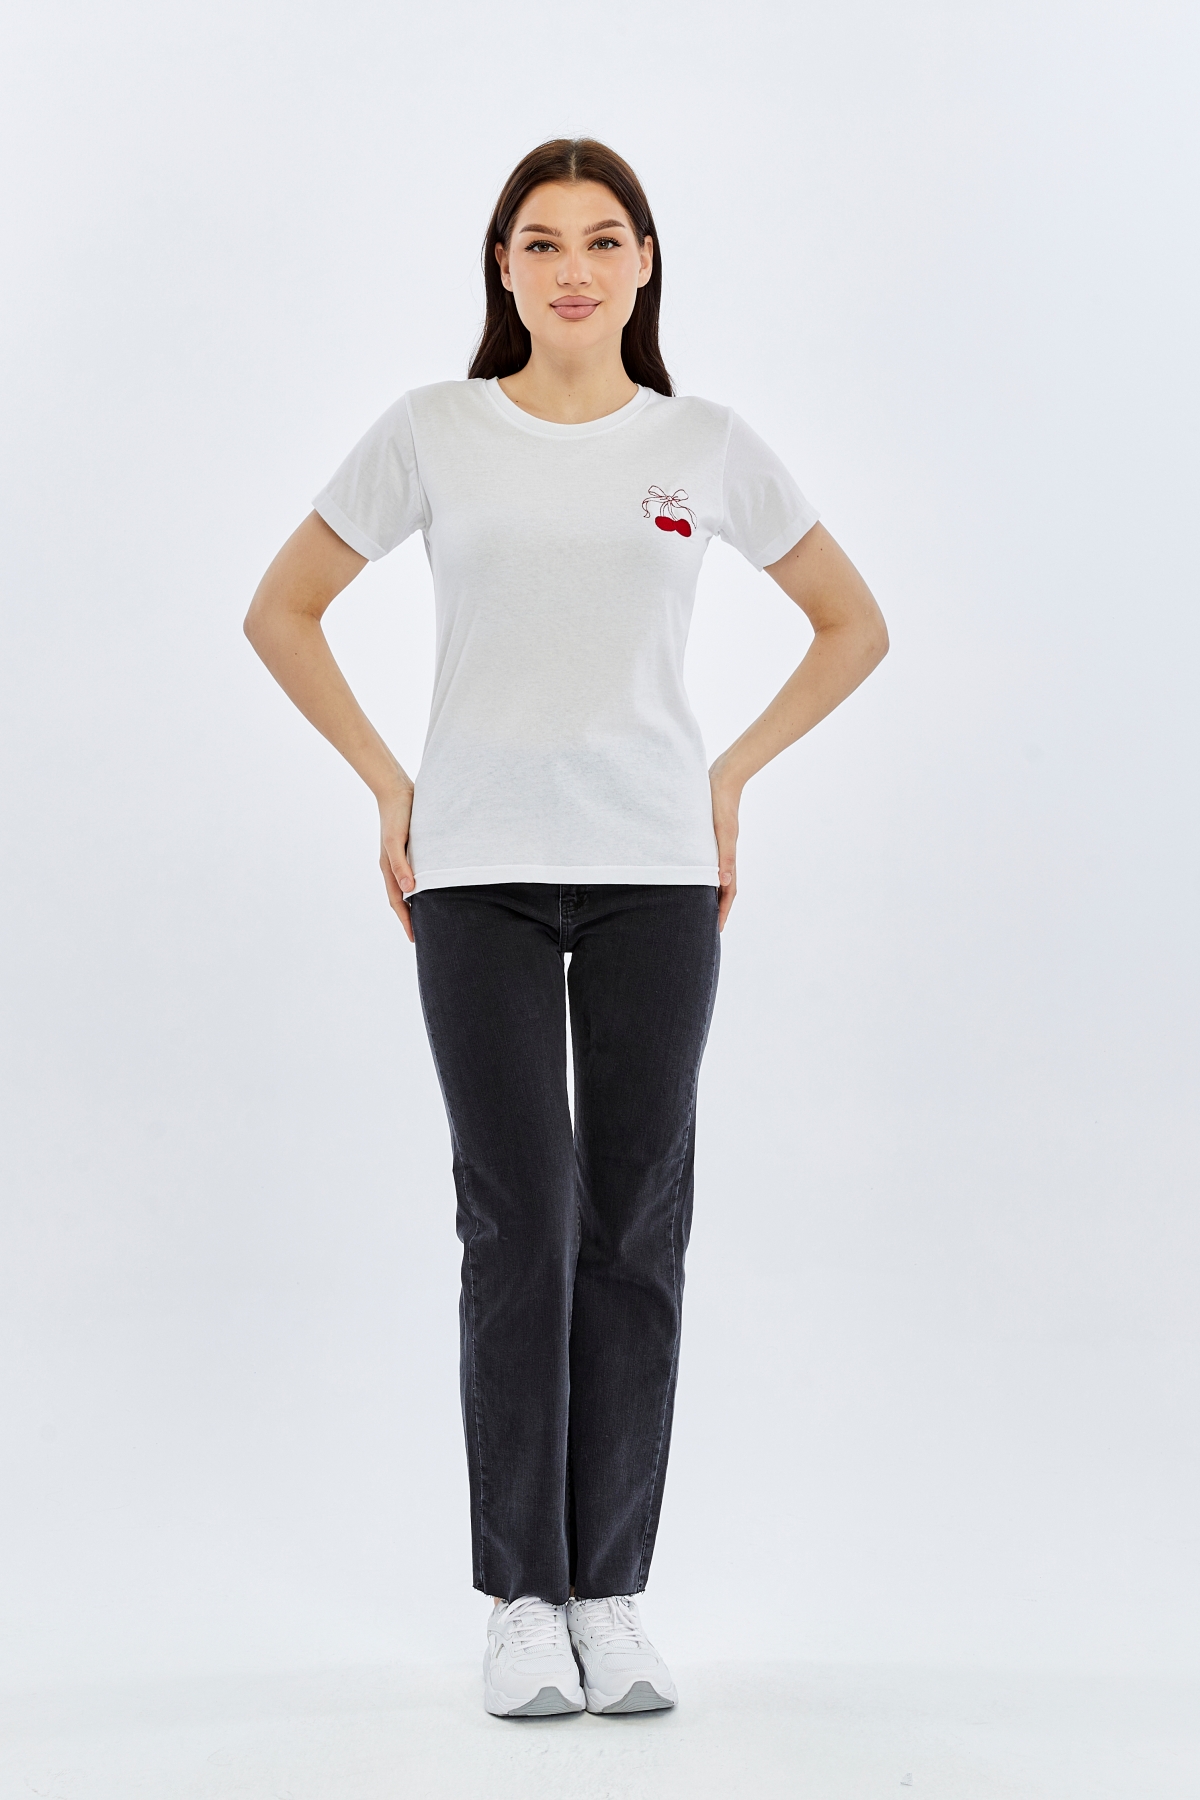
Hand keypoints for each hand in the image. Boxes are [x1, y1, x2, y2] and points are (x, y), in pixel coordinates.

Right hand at [378, 781, 416, 942]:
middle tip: (425, 935)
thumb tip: (409, 890)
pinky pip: (417, 873)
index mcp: (389, 868)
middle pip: (402, 899)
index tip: (414, 938)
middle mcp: (395, 866)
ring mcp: (403, 858)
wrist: (397, 790)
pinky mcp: (413, 849)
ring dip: (417, 902)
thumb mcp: (396, 841)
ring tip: (430, 917)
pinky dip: (423, 885)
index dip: (406, 920)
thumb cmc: (396, 815)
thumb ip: (401, 864)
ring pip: (410, 887)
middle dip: (410, 917)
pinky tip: (434, 887)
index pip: (397, 902)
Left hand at [709, 762, 740, 932]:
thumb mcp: (723, 831)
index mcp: (727, 856)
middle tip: (705, 927)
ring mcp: (715, 846)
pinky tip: (689, 876)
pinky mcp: (706, 837)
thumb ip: (724, 857)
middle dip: (715, 907)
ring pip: (712, 876)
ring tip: (696, 908)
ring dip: (707, 892)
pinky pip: (704, 861)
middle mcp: (722, 854)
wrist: (721, 776)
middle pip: (721, 887)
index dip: (722, 910)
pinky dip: (700, 874)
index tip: (717, 929)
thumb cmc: (720, 802)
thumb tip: (724, 882)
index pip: (727, 891)